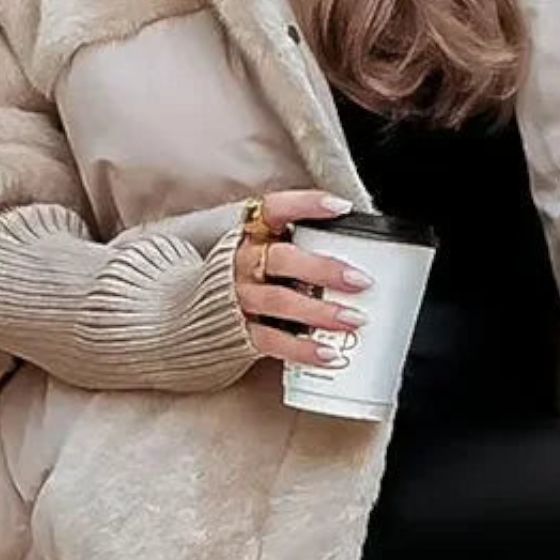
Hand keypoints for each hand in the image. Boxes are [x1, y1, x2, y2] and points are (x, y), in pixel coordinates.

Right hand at [232, 188, 375, 367]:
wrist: (198, 311)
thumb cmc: (253, 276)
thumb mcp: (269, 251)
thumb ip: (303, 246)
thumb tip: (361, 250)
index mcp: (254, 235)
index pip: (275, 209)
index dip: (305, 205)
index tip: (341, 207)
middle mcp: (245, 263)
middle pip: (282, 260)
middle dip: (324, 269)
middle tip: (361, 281)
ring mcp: (242, 298)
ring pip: (280, 301)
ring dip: (320, 312)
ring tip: (353, 319)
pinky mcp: (241, 332)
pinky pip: (274, 341)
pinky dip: (304, 350)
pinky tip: (330, 354)